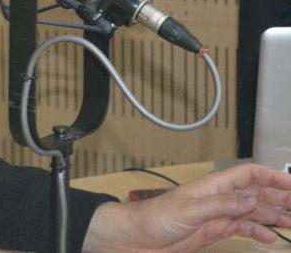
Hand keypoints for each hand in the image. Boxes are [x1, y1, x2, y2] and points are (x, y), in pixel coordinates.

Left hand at [83, 163, 290, 251]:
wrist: (136, 237)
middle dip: (279, 196)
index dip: (272, 177)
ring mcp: (216, 214)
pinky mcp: (212, 230)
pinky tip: (270, 238)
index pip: (248, 175)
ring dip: (273, 215)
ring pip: (252, 212)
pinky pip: (241, 229)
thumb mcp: (189, 210)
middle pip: (255, 192)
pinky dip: (258, 232)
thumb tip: (252, 198)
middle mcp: (217, 198)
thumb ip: (221, 204)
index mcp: (212, 186)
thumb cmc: (154, 218)